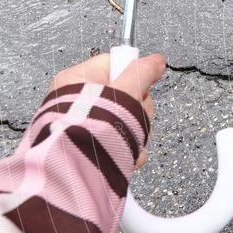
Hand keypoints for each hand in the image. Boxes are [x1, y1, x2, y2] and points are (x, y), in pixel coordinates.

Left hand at [50, 53, 165, 167]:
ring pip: (128, 118)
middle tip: (132, 115)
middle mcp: (80, 101)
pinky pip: (122, 138)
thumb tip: (155, 60)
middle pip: (127, 93)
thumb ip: (142, 72)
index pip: (116, 64)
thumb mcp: (124, 92)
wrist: (77, 171)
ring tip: (128, 138)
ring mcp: (88, 123)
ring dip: (137, 130)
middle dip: (137, 109)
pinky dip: (130, 146)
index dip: (133, 75)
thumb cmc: (89, 130)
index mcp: (78, 80)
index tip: (140, 86)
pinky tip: (128, 153)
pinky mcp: (97, 144)